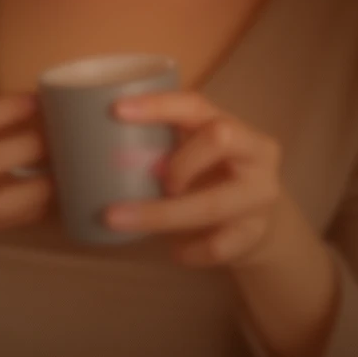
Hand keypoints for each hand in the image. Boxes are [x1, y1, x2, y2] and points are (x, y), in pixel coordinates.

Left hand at [104, 90, 285, 269]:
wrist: (263, 224)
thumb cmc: (214, 179)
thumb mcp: (197, 154)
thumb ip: (165, 145)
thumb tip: (94, 146)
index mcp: (231, 123)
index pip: (196, 104)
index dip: (158, 106)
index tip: (117, 110)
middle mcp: (255, 151)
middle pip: (220, 138)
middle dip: (179, 161)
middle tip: (156, 181)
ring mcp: (261, 193)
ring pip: (214, 203)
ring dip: (164, 215)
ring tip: (129, 222)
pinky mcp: (258, 232)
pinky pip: (219, 244)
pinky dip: (191, 250)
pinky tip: (176, 252)